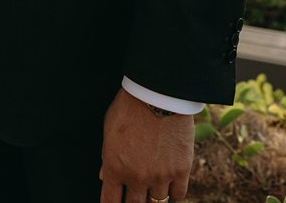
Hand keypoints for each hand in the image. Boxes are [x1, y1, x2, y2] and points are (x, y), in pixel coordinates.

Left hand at [99, 88, 193, 202]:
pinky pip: (179, 194)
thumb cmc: (129, 108)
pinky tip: (170, 186)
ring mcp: (160, 176)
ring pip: (158, 202)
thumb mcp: (109, 130)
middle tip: (135, 196)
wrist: (157, 93)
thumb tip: (104, 176)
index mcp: (115, 168)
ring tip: (152, 189)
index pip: (110, 202)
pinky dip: (174, 192)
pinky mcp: (181, 169)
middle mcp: (137, 177)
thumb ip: (107, 157)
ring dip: (153, 197)